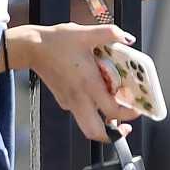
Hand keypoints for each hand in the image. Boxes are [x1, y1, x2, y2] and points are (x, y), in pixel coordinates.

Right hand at [16, 21, 142, 144]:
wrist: (32, 48)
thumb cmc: (56, 42)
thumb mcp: (86, 34)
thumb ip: (110, 33)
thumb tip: (127, 38)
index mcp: (89, 84)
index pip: (112, 111)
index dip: (128, 115)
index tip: (136, 110)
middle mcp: (79, 98)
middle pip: (95, 133)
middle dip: (112, 136)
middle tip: (124, 127)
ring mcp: (70, 103)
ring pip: (87, 127)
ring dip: (102, 126)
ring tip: (113, 113)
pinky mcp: (63, 101)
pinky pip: (80, 112)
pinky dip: (91, 110)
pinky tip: (96, 94)